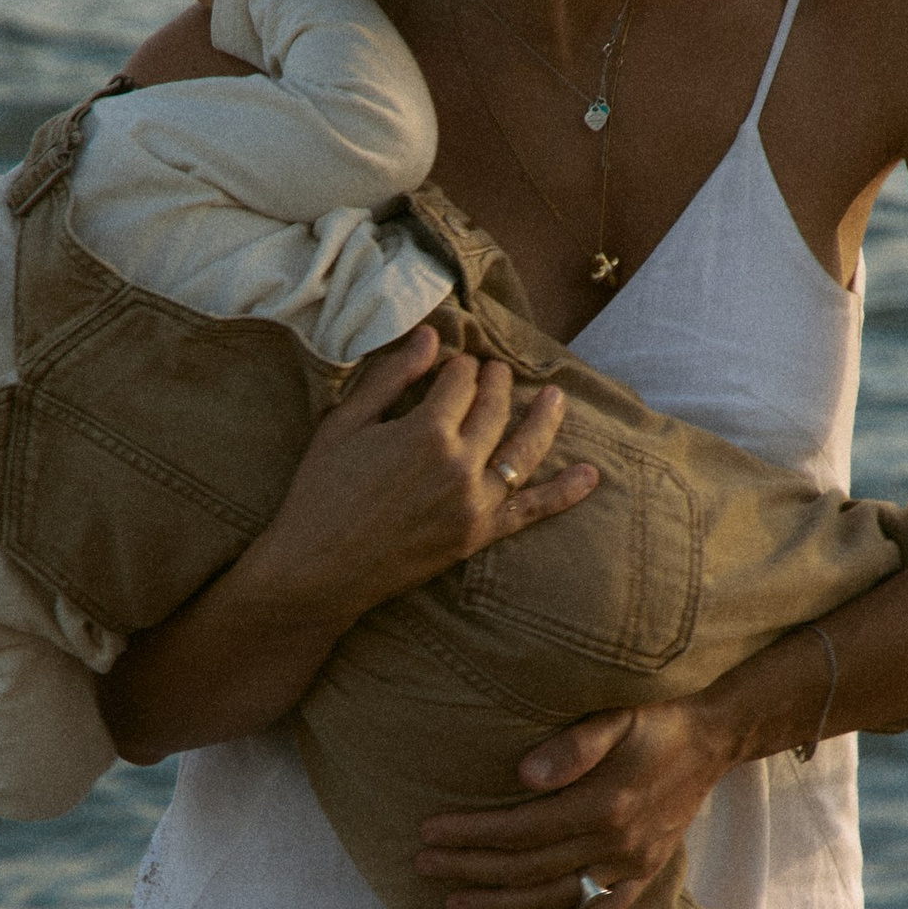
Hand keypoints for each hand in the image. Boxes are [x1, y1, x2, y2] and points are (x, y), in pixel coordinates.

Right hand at [247, 326, 598, 628]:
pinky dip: (564, 494)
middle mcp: (459, 464)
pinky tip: (589, 476)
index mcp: (425, 431)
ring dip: (544, 419)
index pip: (461, 382)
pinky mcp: (478, 535)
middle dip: (497, 383)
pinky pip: (532, 511)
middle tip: (497, 371)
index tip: (455, 362)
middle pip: (494, 409)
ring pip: (524, 450)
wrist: (317, 571)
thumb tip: (431, 337)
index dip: (459, 366)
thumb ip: (390, 378)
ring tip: (556, 396)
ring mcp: (474, 503)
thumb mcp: (344, 425)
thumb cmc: (319, 493)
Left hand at [415, 696, 742, 908]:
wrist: (712, 741)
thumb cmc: (655, 724)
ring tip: (455, 904)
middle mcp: (616, 844)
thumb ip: (573, 746)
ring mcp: (631, 866)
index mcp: (604, 805)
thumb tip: (524, 774)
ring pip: (556, 897)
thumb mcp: (616, 719)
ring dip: (501, 905)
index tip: (430, 832)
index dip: (472, 834)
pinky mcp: (644, 875)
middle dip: (471, 869)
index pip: (522, 829)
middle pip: (529, 867)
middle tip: (424, 866)